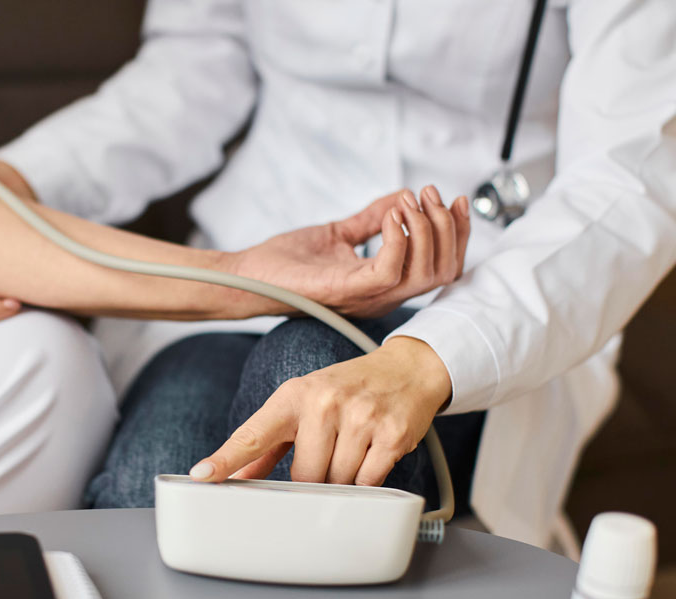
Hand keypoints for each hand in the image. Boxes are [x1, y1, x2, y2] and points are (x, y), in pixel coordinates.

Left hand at [188, 337, 450, 485]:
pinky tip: (371, 455)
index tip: (202, 475)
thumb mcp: (303, 404)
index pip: (253, 433)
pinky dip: (368, 480)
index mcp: (293, 396)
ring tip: (353, 450)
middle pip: (304, 475)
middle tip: (328, 455)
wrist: (407, 368)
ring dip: (343, 479)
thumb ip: (269, 443)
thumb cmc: (347, 389)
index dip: (226, 458)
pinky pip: (369, 482)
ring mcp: (360, 417)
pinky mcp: (391, 434)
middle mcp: (324, 402)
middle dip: (314, 478)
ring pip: (338, 482)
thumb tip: (238, 476)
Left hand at [230, 187, 469, 317]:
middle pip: (442, 272)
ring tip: (409, 200)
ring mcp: (367, 297)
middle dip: (447, 228)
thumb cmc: (286, 263)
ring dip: (425, 229)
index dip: (456, 234)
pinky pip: (389, 271)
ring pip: (424, 273)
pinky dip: (395, 238)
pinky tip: (389, 215)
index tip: (453, 198)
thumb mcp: (338, 234)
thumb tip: (402, 195)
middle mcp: (382, 296)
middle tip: (430, 193)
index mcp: (383, 286)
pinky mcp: (347, 290)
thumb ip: (371, 219)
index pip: (441, 268)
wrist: (249, 277)